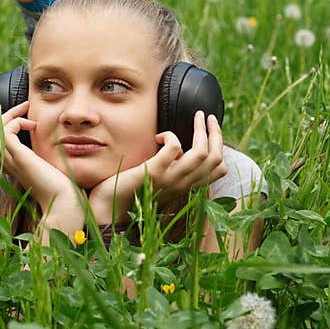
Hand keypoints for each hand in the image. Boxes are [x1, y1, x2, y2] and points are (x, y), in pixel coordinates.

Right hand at [0, 94, 81, 212]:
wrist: (64, 201)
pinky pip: (4, 132)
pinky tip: (33, 124)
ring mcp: (9, 161)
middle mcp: (5, 164)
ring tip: (26, 107)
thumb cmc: (60, 187)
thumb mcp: (44, 164)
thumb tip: (41, 133)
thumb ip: (37, 152)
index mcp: (9, 166)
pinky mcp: (18, 158)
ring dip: (8, 114)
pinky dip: (16, 122)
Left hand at [88, 111, 226, 221]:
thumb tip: (180, 151)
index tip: (212, 130)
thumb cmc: (131, 193)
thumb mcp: (160, 181)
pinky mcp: (154, 172)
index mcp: (186, 187)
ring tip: (196, 116)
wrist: (109, 212)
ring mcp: (170, 179)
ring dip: (201, 129)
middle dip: (215, 133)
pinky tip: (158, 137)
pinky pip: (174, 147)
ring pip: (201, 153)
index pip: (219, 169)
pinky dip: (170, 135)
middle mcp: (183, 185)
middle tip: (206, 116)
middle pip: (215, 158)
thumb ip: (173, 170)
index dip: (220, 146)